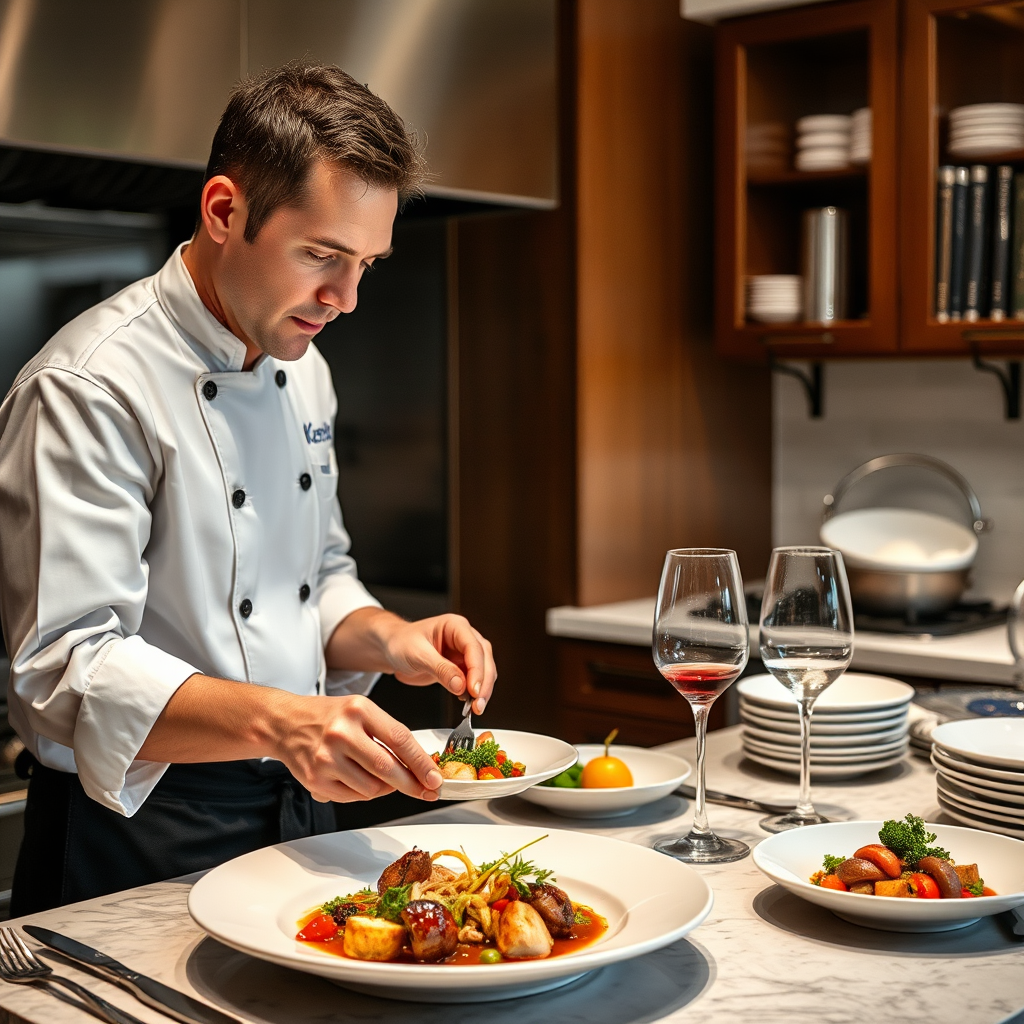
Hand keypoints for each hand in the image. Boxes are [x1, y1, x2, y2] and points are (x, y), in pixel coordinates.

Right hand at [274, 693, 443, 803]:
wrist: (286, 723)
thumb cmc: (329, 716)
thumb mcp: (362, 711)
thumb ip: (388, 735)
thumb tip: (419, 766)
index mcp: (359, 710)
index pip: (399, 739)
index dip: (422, 763)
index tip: (435, 778)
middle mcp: (342, 732)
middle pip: (387, 768)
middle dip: (412, 784)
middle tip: (425, 791)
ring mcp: (326, 758)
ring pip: (371, 789)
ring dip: (384, 789)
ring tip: (378, 777)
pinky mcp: (316, 779)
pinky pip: (352, 797)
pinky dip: (363, 794)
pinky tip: (357, 780)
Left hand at [326, 609, 497, 713]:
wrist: (391, 648)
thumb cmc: (401, 642)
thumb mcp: (417, 654)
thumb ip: (440, 669)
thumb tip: (460, 685)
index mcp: (455, 626)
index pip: (474, 647)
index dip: (477, 669)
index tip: (475, 689)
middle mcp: (464, 638)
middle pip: (484, 660)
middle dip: (483, 683)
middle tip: (478, 704)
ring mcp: (464, 653)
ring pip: (484, 671)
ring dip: (482, 691)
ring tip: (475, 708)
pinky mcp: (460, 668)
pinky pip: (474, 681)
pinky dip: (474, 694)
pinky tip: (468, 704)